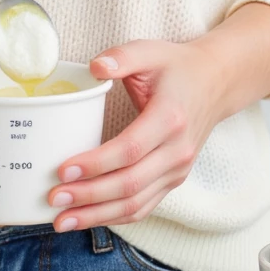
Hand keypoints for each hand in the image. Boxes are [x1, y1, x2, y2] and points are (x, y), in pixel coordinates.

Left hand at [48, 39, 219, 232]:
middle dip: (89, 196)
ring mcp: (178, 169)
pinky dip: (115, 217)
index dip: (96, 164)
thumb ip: (122, 57)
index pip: (130, 150)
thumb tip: (94, 68)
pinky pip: (144, 206)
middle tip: (54, 197)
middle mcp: (177, 150)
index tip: (63, 170)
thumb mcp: (150, 51)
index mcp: (170, 118)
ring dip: (97, 215)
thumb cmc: (177, 67)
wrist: (215, 83)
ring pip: (136, 203)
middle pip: (130, 183)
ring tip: (62, 220)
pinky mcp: (173, 179)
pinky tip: (88, 217)